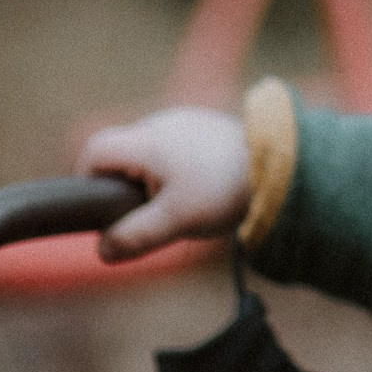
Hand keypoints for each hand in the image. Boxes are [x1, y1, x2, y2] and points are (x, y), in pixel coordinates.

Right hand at [77, 107, 249, 262]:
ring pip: (149, 152)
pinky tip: (200, 190)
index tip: (105, 210)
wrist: (283, 165)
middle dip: (124, 187)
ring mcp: (188, 121)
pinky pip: (176, 149)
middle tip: (146, 215)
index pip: (95, 150)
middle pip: (121, 153)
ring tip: (178, 206)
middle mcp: (163, 122)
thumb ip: (134, 236)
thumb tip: (102, 250)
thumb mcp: (175, 220)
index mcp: (148, 140)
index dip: (87, 180)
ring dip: (153, 180)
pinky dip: (177, 171)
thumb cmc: (225, 190)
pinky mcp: (208, 128)